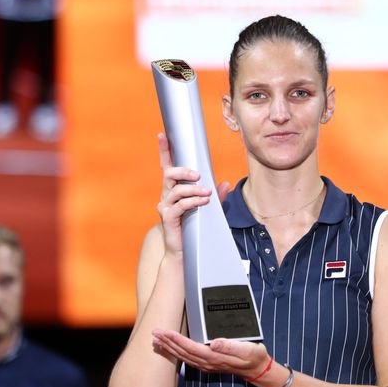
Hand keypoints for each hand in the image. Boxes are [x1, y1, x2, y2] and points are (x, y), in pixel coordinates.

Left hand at [152, 329, 268, 378]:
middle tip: (154, 333)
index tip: (166, 331)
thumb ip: (230, 345)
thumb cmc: (253, 356)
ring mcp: (206, 364)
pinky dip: (177, 352)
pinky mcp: (207, 363)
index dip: (177, 339)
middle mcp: (207, 362)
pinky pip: (187, 358)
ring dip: (169, 348)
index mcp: (214, 356)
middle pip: (182, 352)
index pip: (190, 347)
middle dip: (167, 342)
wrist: (257, 368)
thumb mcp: (246, 349)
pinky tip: (171, 348)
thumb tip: (215, 342)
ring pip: (183, 356)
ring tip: (158, 340)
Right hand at [157, 133, 211, 255]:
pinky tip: (203, 202)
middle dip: (184, 170)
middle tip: (198, 175)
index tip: (162, 135)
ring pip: (176, 189)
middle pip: (169, 173)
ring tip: (206, 193)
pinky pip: (180, 205)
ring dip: (194, 189)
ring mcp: (166, 206)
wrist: (183, 251)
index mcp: (174, 188)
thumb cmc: (194, 227)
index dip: (164, 150)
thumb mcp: (210, 209)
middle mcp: (167, 194)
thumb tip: (225, 184)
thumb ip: (216, 196)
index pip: (167, 165)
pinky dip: (193, 202)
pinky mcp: (168, 217)